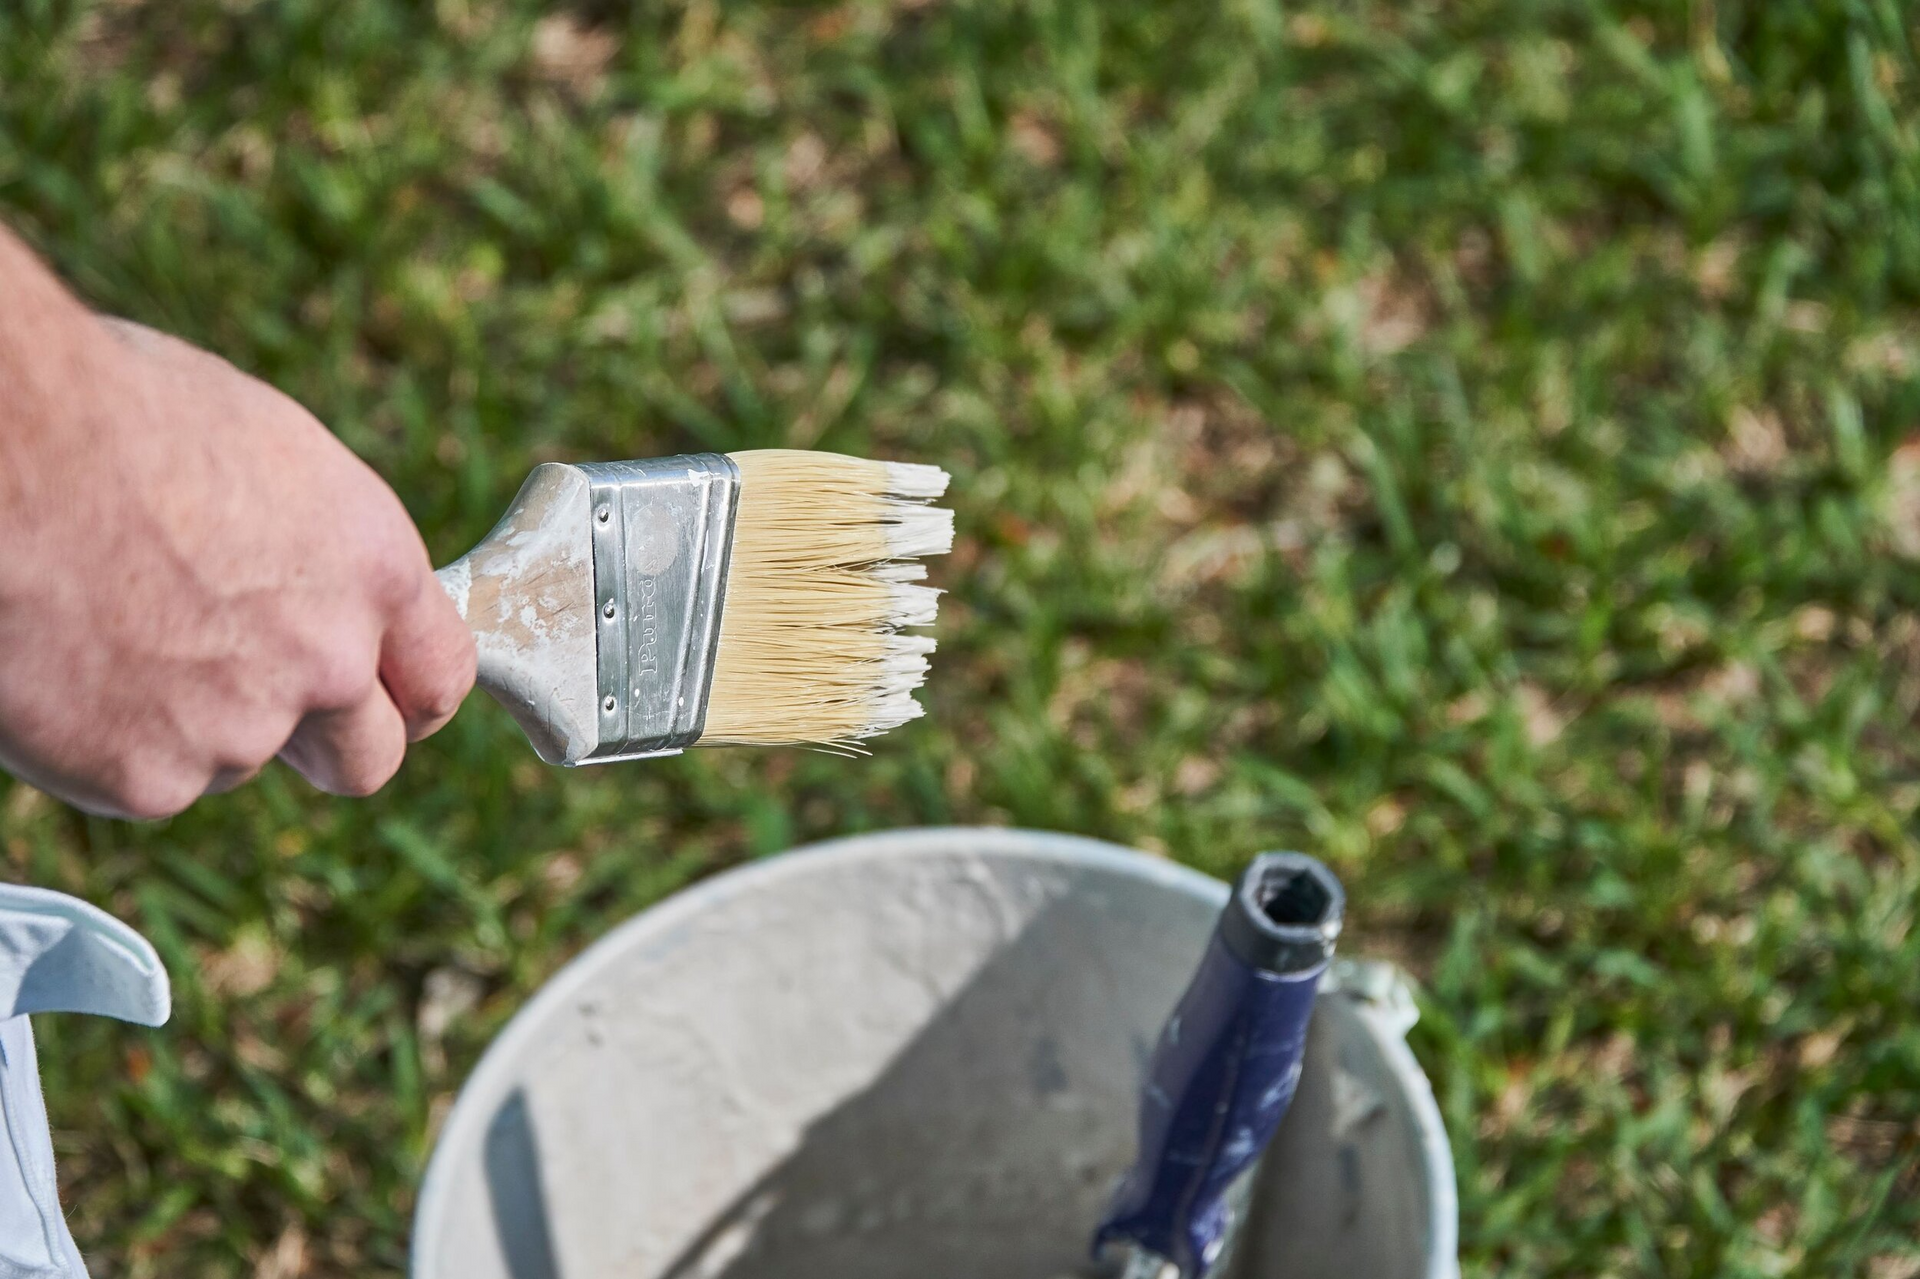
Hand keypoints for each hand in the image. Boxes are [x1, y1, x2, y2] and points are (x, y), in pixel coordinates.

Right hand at [0, 227, 474, 818]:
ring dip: (192, 726)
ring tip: (117, 633)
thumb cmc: (112, 414)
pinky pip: (148, 783)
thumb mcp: (270, 462)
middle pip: (367, 759)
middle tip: (250, 702)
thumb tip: (320, 590)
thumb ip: (318, 556)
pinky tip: (70, 665)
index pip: (441, 678)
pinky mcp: (150, 781)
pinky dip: (110, 746)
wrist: (2, 451)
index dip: (410, 698)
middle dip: (323, 746)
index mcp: (374, 571)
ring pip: (237, 762)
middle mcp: (329, 661)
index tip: (385, 703)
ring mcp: (242, 730)